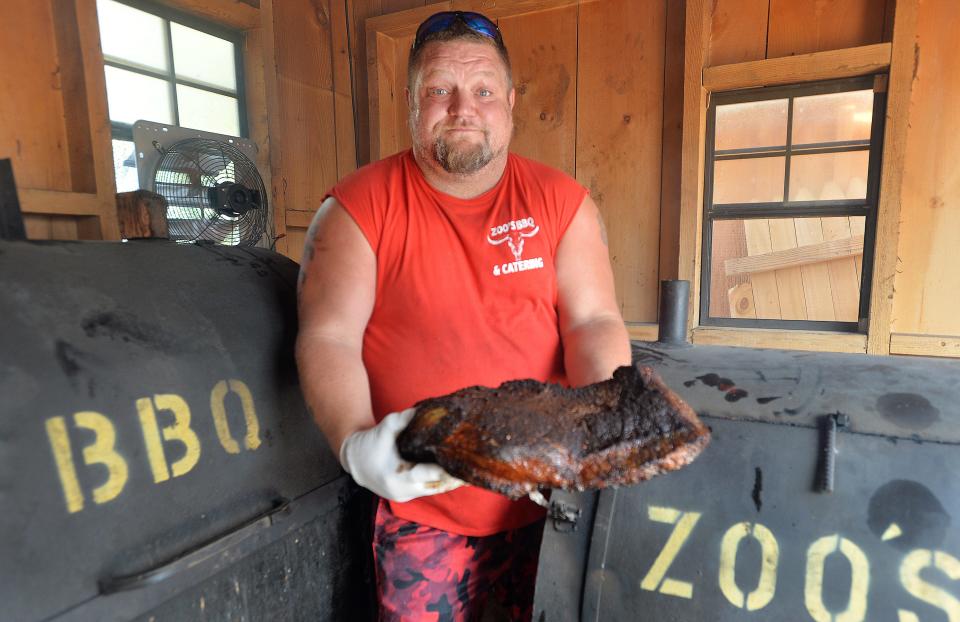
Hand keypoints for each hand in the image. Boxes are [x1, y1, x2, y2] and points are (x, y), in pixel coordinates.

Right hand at [339, 408, 464, 501]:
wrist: (354, 460)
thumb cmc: (371, 441)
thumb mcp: (387, 426)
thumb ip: (406, 419)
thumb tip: (427, 409)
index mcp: (397, 477)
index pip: (430, 475)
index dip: (449, 468)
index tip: (464, 460)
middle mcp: (403, 491)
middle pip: (437, 486)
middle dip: (455, 477)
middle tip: (475, 468)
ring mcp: (405, 496)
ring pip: (435, 490)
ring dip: (451, 481)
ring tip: (472, 472)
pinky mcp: (407, 495)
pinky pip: (429, 489)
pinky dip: (442, 481)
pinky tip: (457, 474)